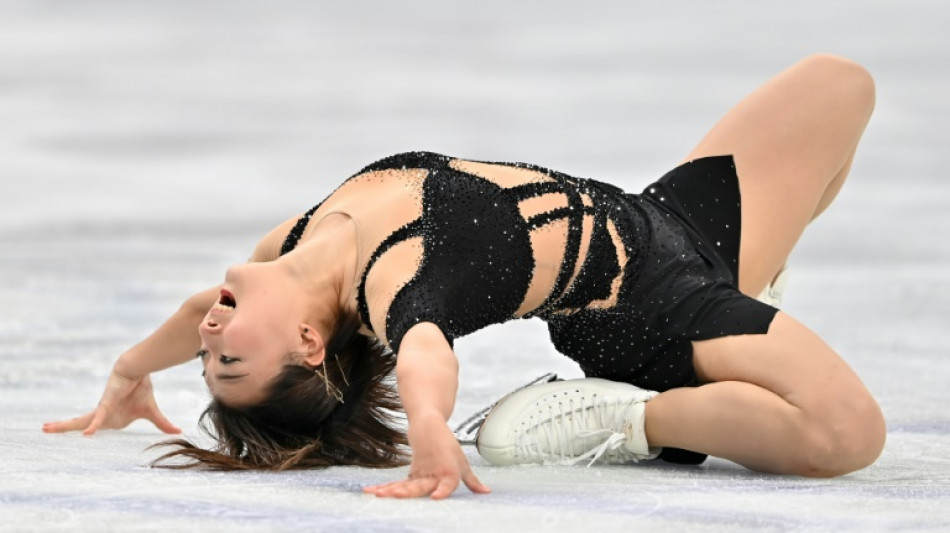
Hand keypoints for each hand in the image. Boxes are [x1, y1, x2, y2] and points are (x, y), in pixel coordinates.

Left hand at [42, 370, 180, 434]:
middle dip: (61, 426)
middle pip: (79, 423)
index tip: (75, 434)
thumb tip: (179, 431)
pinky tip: (87, 433)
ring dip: (62, 426)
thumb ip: (162, 424)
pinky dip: (94, 425)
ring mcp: (103, 409)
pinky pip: (99, 417)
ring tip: (45, 428)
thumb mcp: (151, 412)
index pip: (92, 425)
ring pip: (80, 421)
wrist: (138, 370)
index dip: (84, 428)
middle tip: (45, 428)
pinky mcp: (107, 404)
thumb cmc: (141, 389)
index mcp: (111, 418)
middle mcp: (103, 414)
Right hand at [363, 415, 489, 499]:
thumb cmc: (447, 447)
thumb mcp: (462, 463)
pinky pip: (397, 483)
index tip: (436, 497)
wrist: (428, 426)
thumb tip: (485, 492)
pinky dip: (385, 487)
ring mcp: (419, 472)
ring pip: (404, 484)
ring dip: (390, 490)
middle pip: (420, 485)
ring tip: (377, 494)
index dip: (442, 490)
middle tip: (395, 494)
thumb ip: (472, 480)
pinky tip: (371, 492)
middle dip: (407, 492)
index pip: (447, 482)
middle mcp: (433, 473)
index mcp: (449, 472)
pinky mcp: (410, 472)